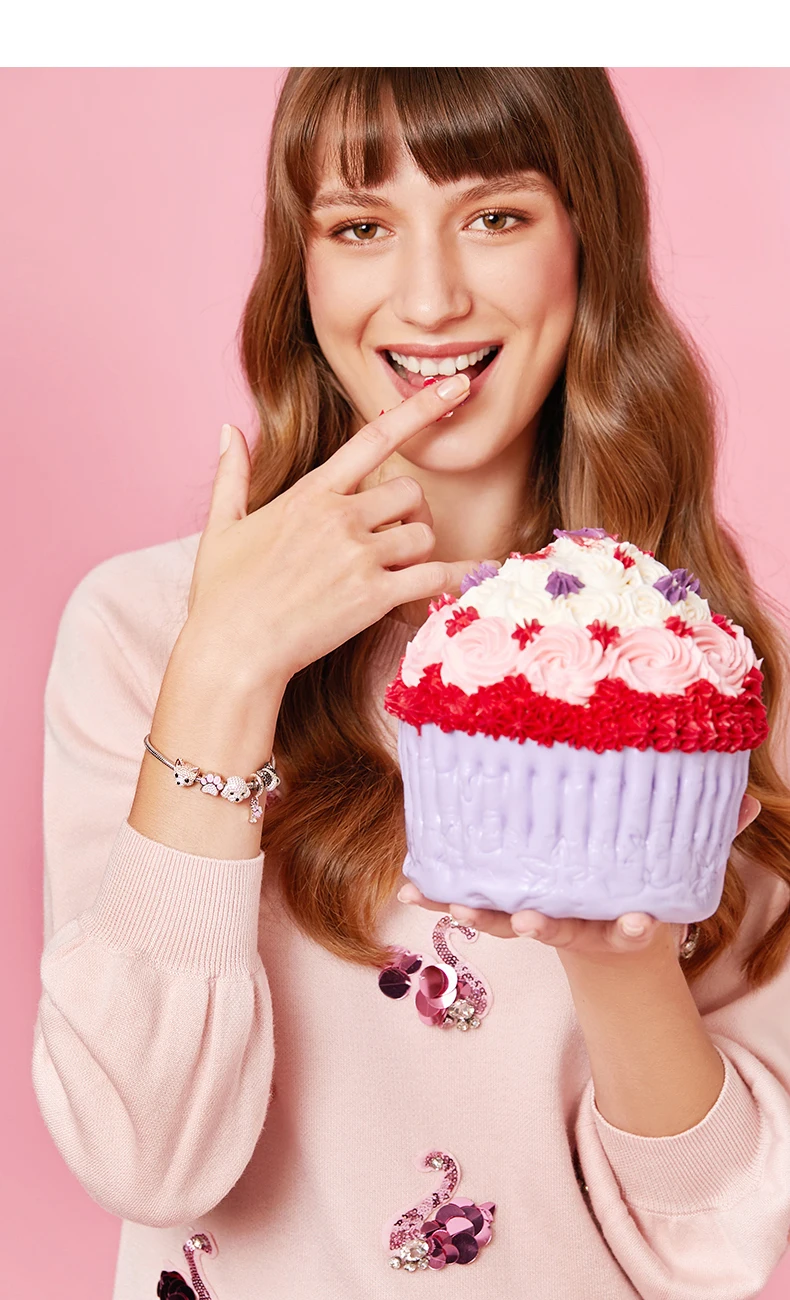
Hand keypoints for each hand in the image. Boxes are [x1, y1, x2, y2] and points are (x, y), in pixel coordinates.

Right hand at [183, 373, 477, 691]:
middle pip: (409, 493)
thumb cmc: (223, 594)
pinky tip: (471, 580)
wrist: (232, 651)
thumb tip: (226, 429)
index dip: (422, 408)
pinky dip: (457, 578)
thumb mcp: (221, 527)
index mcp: (310, 493)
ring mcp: (359, 555)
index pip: (375, 437)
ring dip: (417, 551)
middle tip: (392, 540)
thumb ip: (231, 474)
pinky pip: (436, 576)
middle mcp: (339, 516)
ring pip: (423, 533)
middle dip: (407, 514)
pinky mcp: (374, 595)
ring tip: (393, 573)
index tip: (455, 388)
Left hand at [397, 793, 761, 956]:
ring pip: (505, 922)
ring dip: (478, 915)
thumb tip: (748, 800)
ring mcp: (535, 916)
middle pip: (557, 932)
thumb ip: (708, 833)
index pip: (629, 927)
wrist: (604, 930)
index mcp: (619, 918)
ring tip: (451, 906)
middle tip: (531, 921)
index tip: (641, 923)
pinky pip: (467, 901)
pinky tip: (410, 888)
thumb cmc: (640, 881)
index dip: (634, 927)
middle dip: (542, 928)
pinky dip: (438, 896)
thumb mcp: (676, 864)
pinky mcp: (501, 903)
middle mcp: (575, 924)